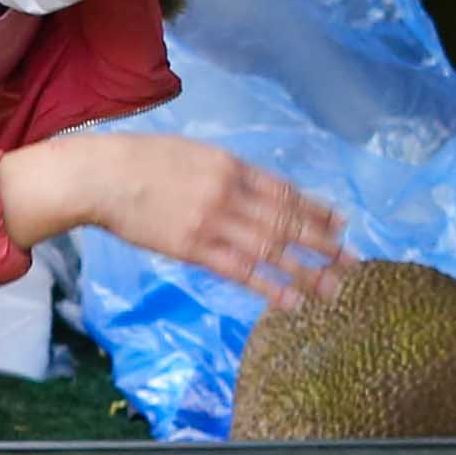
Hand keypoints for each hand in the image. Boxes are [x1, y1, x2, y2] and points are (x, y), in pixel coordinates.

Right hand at [1, 132, 345, 303]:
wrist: (102, 177)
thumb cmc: (139, 162)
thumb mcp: (191, 154)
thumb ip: (222, 172)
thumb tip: (247, 189)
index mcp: (231, 166)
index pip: (285, 192)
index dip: (315, 210)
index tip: (341, 224)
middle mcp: (230, 193)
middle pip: (287, 222)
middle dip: (324, 243)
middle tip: (353, 261)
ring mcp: (213, 221)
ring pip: (271, 249)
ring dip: (306, 270)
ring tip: (333, 288)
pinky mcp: (192, 247)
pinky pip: (240, 271)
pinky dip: (269, 286)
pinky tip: (291, 300)